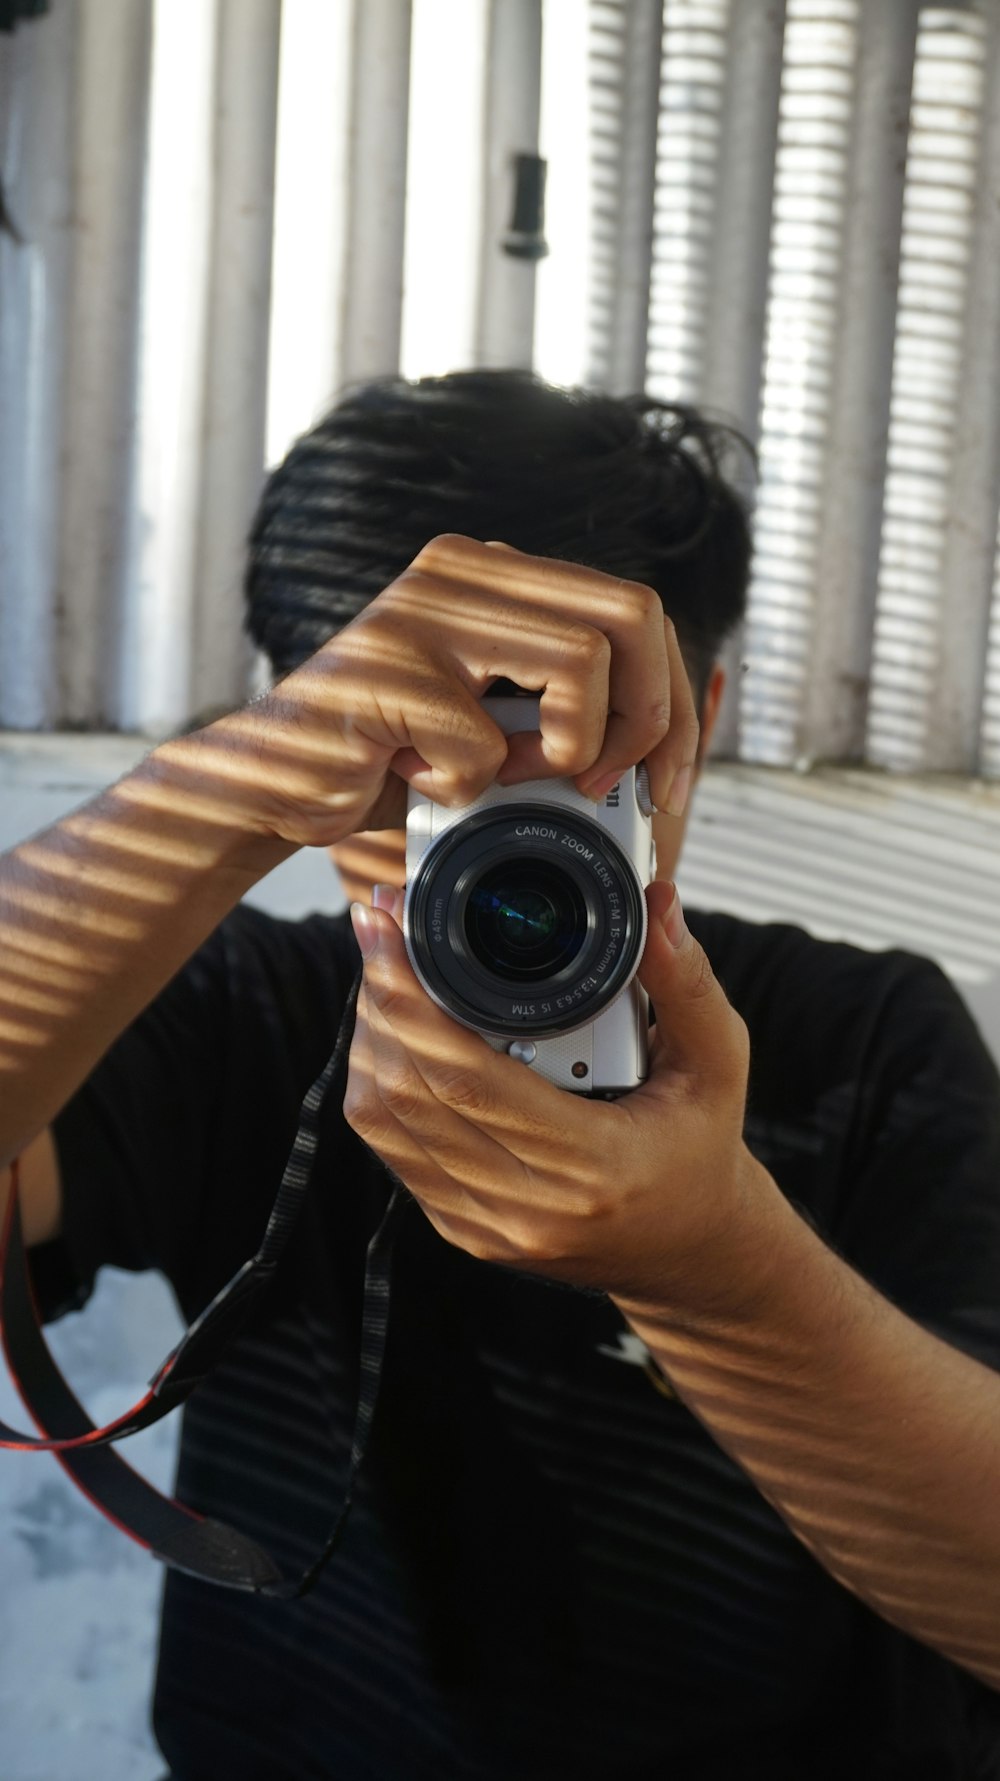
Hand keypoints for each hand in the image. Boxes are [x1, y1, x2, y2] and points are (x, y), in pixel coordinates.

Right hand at [208, 535, 699, 848]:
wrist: (269, 779)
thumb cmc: (392, 758)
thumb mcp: (497, 720)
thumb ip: (566, 706)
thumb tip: (668, 747)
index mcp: (500, 574)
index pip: (639, 611)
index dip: (673, 703)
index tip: (663, 783)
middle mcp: (467, 570)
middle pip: (634, 614)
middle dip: (649, 719)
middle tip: (607, 785)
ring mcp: (425, 613)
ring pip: (580, 663)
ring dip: (563, 748)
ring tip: (501, 777)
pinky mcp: (389, 671)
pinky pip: (486, 743)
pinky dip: (466, 789)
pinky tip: (420, 780)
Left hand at [344, 879, 764, 1310]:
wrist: (690, 1251)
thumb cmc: (700, 1152)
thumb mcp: (717, 1063)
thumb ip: (687, 981)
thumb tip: (656, 902)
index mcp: (593, 1167)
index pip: (466, 1077)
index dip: (411, 996)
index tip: (391, 925)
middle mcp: (529, 1207)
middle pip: (407, 1092)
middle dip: (380, 998)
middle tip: (380, 930)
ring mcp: (488, 1227)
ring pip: (383, 1122)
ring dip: (371, 1037)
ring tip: (384, 973)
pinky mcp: (464, 1230)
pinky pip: (394, 1150)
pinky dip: (381, 1083)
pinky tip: (393, 1033)